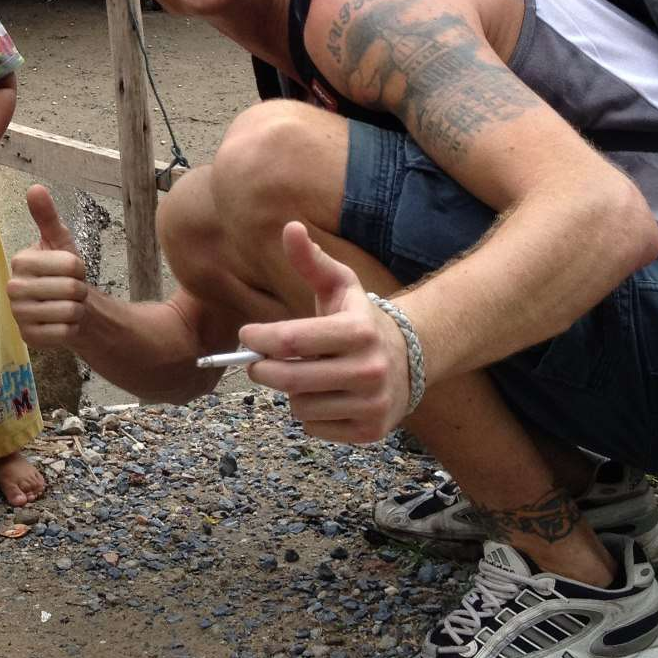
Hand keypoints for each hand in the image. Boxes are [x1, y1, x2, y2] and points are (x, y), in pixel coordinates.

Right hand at [7, 185, 88, 345]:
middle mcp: (13, 287)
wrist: (68, 307)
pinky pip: (65, 333)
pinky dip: (72, 329)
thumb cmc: (64, 273)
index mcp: (20, 261)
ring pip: (69, 311)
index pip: (70, 264)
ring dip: (78, 310)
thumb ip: (47, 217)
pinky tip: (63, 324)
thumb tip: (35, 188)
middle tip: (71, 291)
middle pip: (70, 289)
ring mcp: (18, 314)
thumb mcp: (60, 242)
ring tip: (68, 306)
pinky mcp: (28, 338)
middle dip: (80, 290)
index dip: (81, 268)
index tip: (72, 270)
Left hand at [235, 222, 411, 444]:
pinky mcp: (370, 431)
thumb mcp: (339, 285)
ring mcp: (372, 403)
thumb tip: (290, 227)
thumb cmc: (359, 318)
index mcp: (358, 331)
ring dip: (291, 393)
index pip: (292, 340)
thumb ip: (311, 260)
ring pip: (300, 407)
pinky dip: (309, 414)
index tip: (247, 335)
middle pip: (290, 380)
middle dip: (263, 370)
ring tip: (303, 376)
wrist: (410, 357)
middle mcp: (370, 369)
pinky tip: (324, 396)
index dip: (259, 339)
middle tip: (257, 362)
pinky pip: (314, 428)